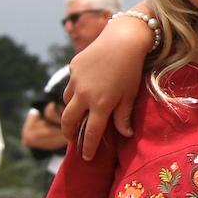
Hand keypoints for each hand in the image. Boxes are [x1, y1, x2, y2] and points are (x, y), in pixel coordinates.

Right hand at [61, 15, 150, 158]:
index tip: (86, 157)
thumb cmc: (131, 69)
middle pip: (69, 121)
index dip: (88, 148)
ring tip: (75, 117)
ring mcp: (76, 80)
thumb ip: (124, 116)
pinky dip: (74, 92)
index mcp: (100, 104)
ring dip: (69, 112)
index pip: (91, 133)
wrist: (123, 40)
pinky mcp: (73, 67)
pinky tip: (81, 93)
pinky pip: (70, 85)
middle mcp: (84, 94)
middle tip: (72, 140)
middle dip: (68, 133)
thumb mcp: (130, 95)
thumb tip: (125, 135)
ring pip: (66, 102)